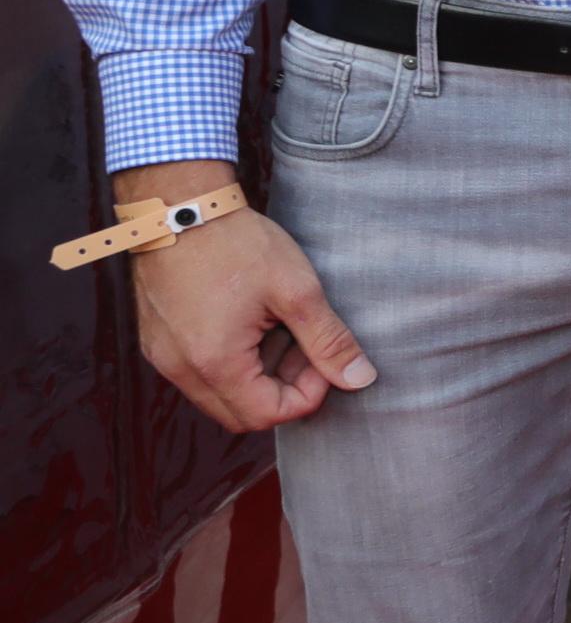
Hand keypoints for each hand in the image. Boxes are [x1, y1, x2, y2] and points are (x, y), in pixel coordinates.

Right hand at [128, 186, 371, 432]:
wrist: (178, 206)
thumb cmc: (237, 243)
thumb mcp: (296, 290)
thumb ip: (329, 341)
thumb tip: (360, 379)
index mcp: (214, 363)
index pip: (268, 415)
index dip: (308, 394)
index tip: (323, 357)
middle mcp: (180, 369)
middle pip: (241, 413)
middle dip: (284, 389)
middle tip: (306, 346)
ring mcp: (164, 356)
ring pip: (220, 394)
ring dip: (260, 375)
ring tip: (281, 328)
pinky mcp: (159, 340)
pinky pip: (200, 372)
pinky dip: (233, 360)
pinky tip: (253, 321)